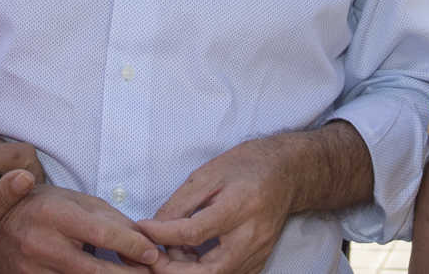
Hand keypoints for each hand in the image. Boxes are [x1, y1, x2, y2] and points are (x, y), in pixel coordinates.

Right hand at [0, 183, 161, 272]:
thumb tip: (142, 240)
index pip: (101, 234)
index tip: (151, 253)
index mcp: (56, 215)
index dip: (131, 245)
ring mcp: (32, 271)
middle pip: (94, 271)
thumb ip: (109, 219)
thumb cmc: (43, 206)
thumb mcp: (76, 201)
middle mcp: (42, 245)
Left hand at [136, 137, 295, 273]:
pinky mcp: (258, 263)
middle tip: (150, 256)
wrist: (287, 173)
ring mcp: (257, 254)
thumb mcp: (208, 173)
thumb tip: (154, 227)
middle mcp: (251, 236)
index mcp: (239, 207)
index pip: (193, 232)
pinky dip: (202, 272)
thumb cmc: (246, 166)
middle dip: (171, 270)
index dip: (162, 235)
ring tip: (170, 251)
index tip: (141, 229)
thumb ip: (181, 202)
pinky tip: (190, 256)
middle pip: (207, 271)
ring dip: (185, 271)